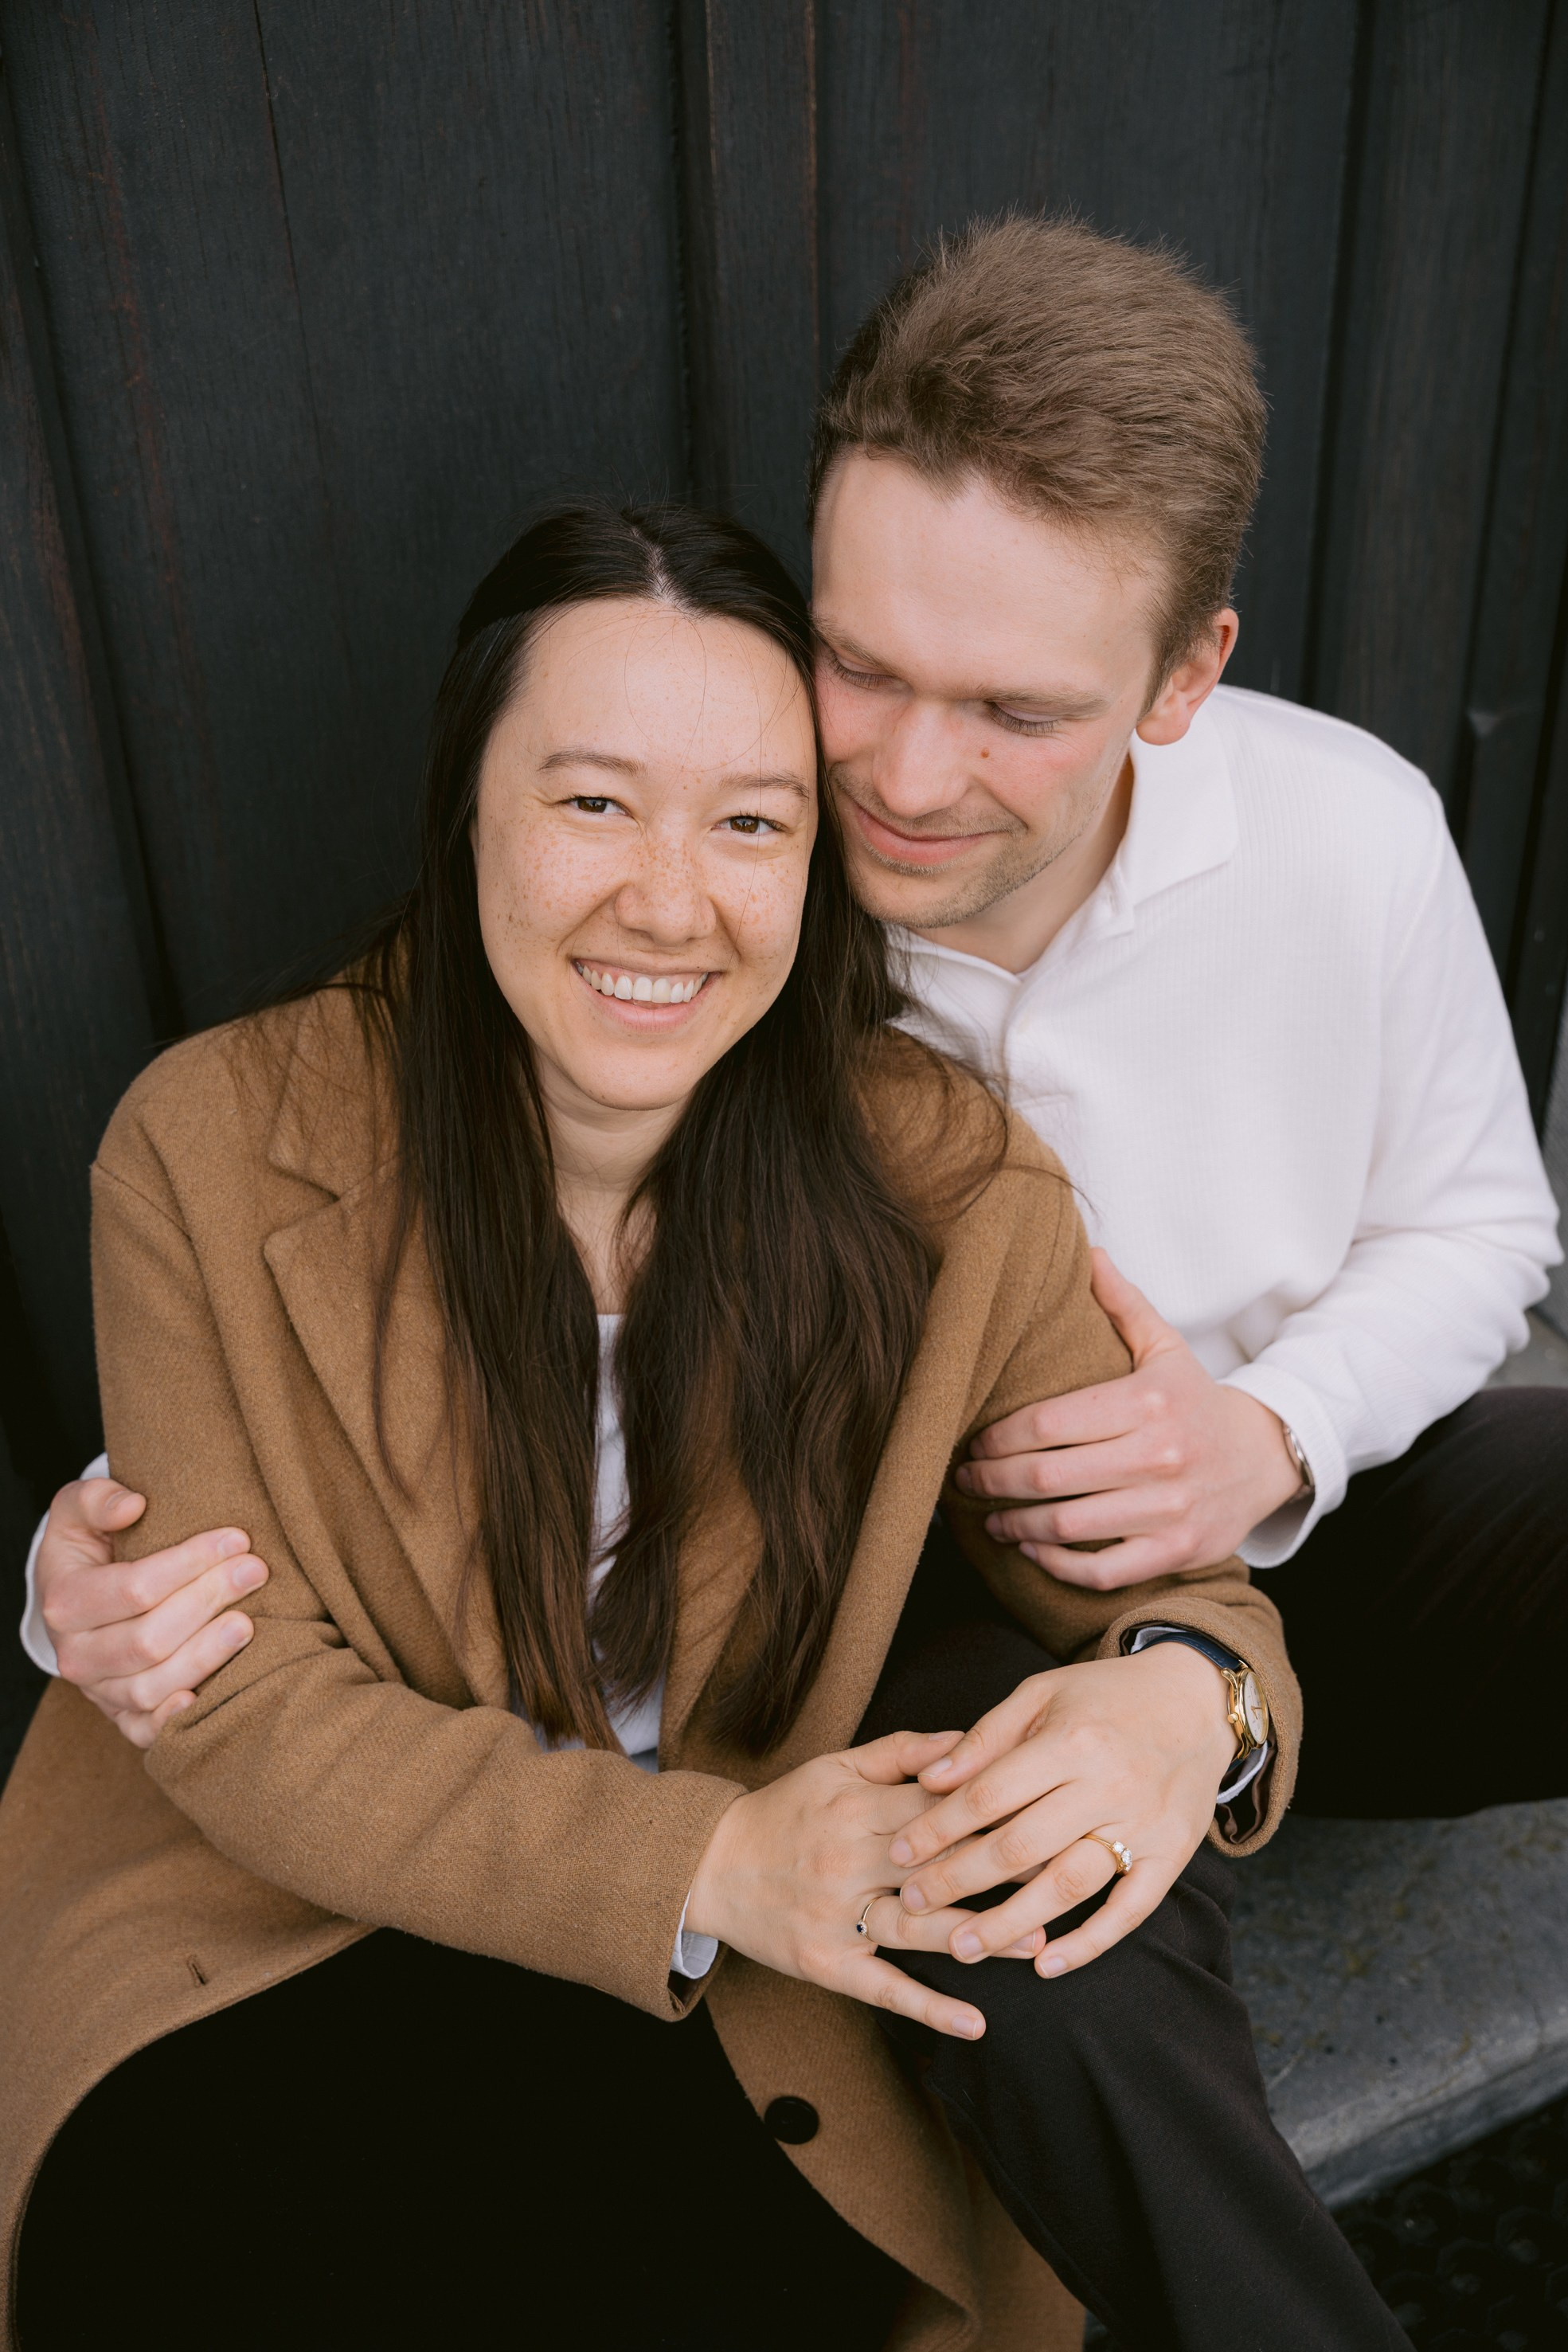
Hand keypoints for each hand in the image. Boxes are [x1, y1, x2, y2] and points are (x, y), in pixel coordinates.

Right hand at [36, 1478, 267, 1747]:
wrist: (78, 1601)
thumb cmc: (90, 1549)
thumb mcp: (77, 1512)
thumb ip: (97, 1499)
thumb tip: (133, 1506)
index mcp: (65, 1602)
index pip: (135, 1588)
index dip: (190, 1562)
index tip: (238, 1537)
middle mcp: (77, 1655)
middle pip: (149, 1639)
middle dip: (208, 1601)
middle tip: (256, 1571)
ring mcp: (100, 1691)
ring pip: (154, 1686)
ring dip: (207, 1656)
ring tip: (249, 1623)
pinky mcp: (122, 1716)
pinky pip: (146, 1731)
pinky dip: (177, 1721)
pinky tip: (211, 1696)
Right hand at [684, 1728, 1046, 2039]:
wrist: (711, 1865)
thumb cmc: (786, 1810)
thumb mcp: (836, 1765)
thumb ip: (903, 1751)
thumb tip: (966, 1740)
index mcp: (857, 1806)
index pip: (939, 1808)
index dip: (997, 1811)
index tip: (1051, 1812)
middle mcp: (850, 1860)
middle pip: (938, 1865)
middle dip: (1004, 1871)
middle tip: (1069, 1874)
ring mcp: (839, 1916)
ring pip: (920, 1928)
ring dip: (982, 1936)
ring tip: (1039, 1943)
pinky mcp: (828, 1963)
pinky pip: (885, 1988)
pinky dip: (930, 2007)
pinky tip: (976, 2021)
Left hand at [889, 1644, 1237, 1976]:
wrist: (1196, 1702)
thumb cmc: (1105, 1695)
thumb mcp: (1042, 1694)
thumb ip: (985, 1739)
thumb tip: (930, 1782)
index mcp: (1071, 1741)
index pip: (989, 1795)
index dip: (937, 1828)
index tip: (898, 1854)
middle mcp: (1108, 1785)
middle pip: (1020, 1847)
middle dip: (957, 1880)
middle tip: (910, 1906)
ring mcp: (1143, 1826)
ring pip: (1067, 1886)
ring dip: (1009, 1923)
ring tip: (961, 1948)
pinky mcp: (1171, 1856)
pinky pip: (1129, 1911)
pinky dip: (1088, 1943)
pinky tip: (1045, 1964)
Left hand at [954, 1249, 1303, 1585]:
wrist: (1264, 1457)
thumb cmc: (1197, 1400)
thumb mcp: (1165, 1346)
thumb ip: (1123, 1304)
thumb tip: (1088, 1253)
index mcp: (1146, 1401)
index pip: (1047, 1423)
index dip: (997, 1437)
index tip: (973, 1442)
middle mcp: (1158, 1456)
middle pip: (1047, 1476)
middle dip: (992, 1480)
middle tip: (965, 1479)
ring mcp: (1169, 1509)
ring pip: (1067, 1526)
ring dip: (1015, 1524)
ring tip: (990, 1516)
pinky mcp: (1177, 1551)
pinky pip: (1102, 1570)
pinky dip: (1058, 1565)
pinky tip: (1034, 1550)